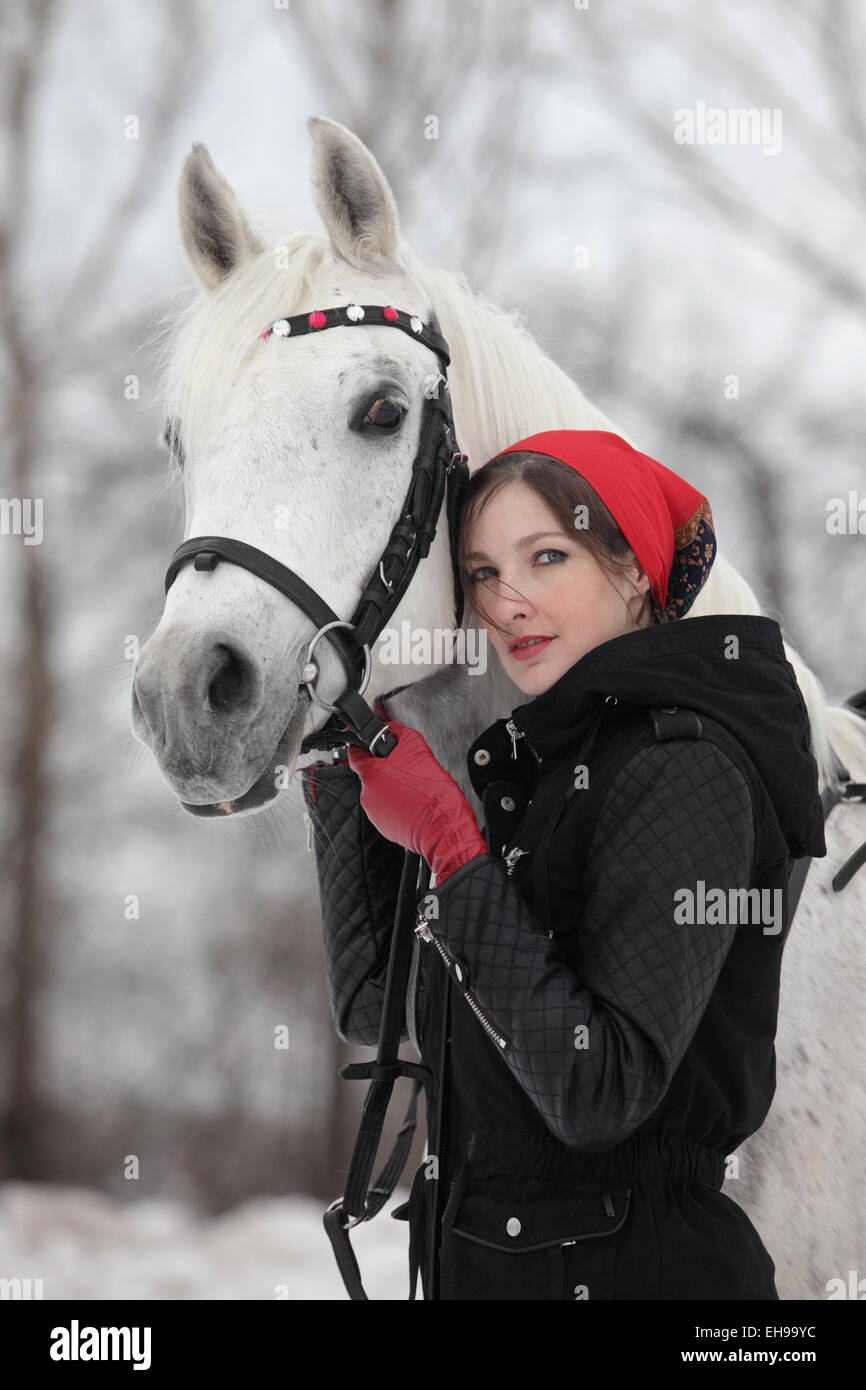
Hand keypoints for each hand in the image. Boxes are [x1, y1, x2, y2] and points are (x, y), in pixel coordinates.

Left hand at [347, 708, 487, 882]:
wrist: (444, 828)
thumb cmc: (434, 795)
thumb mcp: (418, 749)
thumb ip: (398, 733)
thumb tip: (389, 727)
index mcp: (371, 773)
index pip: (354, 751)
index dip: (364, 744)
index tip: (372, 743)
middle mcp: (367, 793)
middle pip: (370, 772)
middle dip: (385, 767)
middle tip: (406, 767)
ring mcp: (375, 812)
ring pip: (380, 791)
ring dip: (393, 786)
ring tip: (414, 787)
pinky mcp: (385, 826)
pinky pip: (387, 808)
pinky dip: (398, 803)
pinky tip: (414, 801)